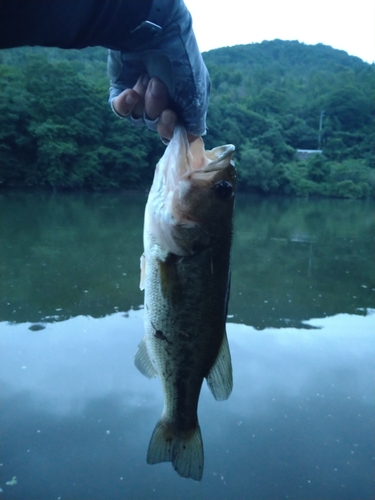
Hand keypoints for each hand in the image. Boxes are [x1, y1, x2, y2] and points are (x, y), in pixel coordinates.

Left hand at [108, 1, 208, 141]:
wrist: (153, 32)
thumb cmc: (180, 61)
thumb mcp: (196, 92)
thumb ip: (195, 118)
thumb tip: (193, 139)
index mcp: (183, 102)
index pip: (175, 130)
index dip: (171, 129)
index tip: (170, 117)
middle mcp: (163, 100)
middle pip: (156, 126)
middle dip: (157, 112)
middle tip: (159, 88)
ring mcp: (142, 95)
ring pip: (139, 119)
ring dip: (145, 101)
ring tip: (149, 78)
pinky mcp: (122, 89)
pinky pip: (120, 110)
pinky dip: (124, 104)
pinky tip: (130, 91)